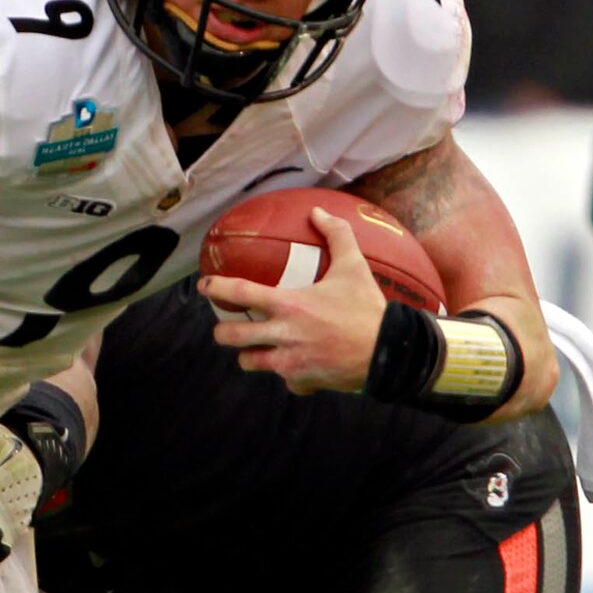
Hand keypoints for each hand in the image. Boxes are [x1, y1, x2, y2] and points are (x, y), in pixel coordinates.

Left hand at [202, 208, 386, 394]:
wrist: (388, 352)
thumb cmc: (368, 309)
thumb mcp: (354, 266)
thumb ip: (336, 235)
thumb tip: (319, 211)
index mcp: (289, 304)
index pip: (239, 293)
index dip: (215, 287)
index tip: (204, 285)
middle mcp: (282, 334)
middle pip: (230, 337)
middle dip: (223, 332)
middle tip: (228, 326)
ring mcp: (289, 362)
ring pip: (250, 362)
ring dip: (252, 354)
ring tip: (261, 347)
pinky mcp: (301, 381)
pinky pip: (284, 379)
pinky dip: (289, 374)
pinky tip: (301, 365)